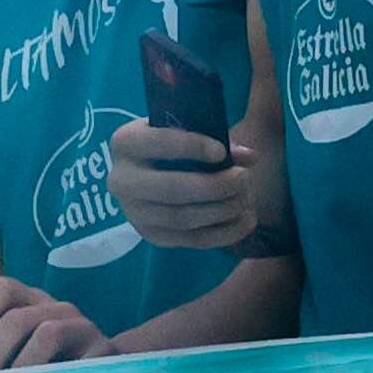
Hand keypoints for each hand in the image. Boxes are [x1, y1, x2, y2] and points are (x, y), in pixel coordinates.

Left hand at [0, 277, 108, 372]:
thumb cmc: (51, 366)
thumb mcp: (21, 354)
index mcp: (32, 303)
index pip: (3, 289)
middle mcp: (58, 309)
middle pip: (17, 319)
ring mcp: (84, 328)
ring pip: (48, 333)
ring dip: (23, 368)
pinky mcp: (106, 350)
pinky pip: (79, 362)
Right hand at [108, 117, 255, 252]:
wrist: (146, 170)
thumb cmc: (171, 144)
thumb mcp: (185, 131)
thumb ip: (216, 140)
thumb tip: (250, 157)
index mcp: (126, 143)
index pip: (158, 144)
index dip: (192, 147)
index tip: (221, 152)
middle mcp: (121, 181)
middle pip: (171, 189)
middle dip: (215, 186)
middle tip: (244, 178)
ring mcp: (134, 213)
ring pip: (182, 218)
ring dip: (222, 210)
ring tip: (246, 198)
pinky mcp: (152, 236)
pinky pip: (191, 240)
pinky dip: (225, 233)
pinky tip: (246, 219)